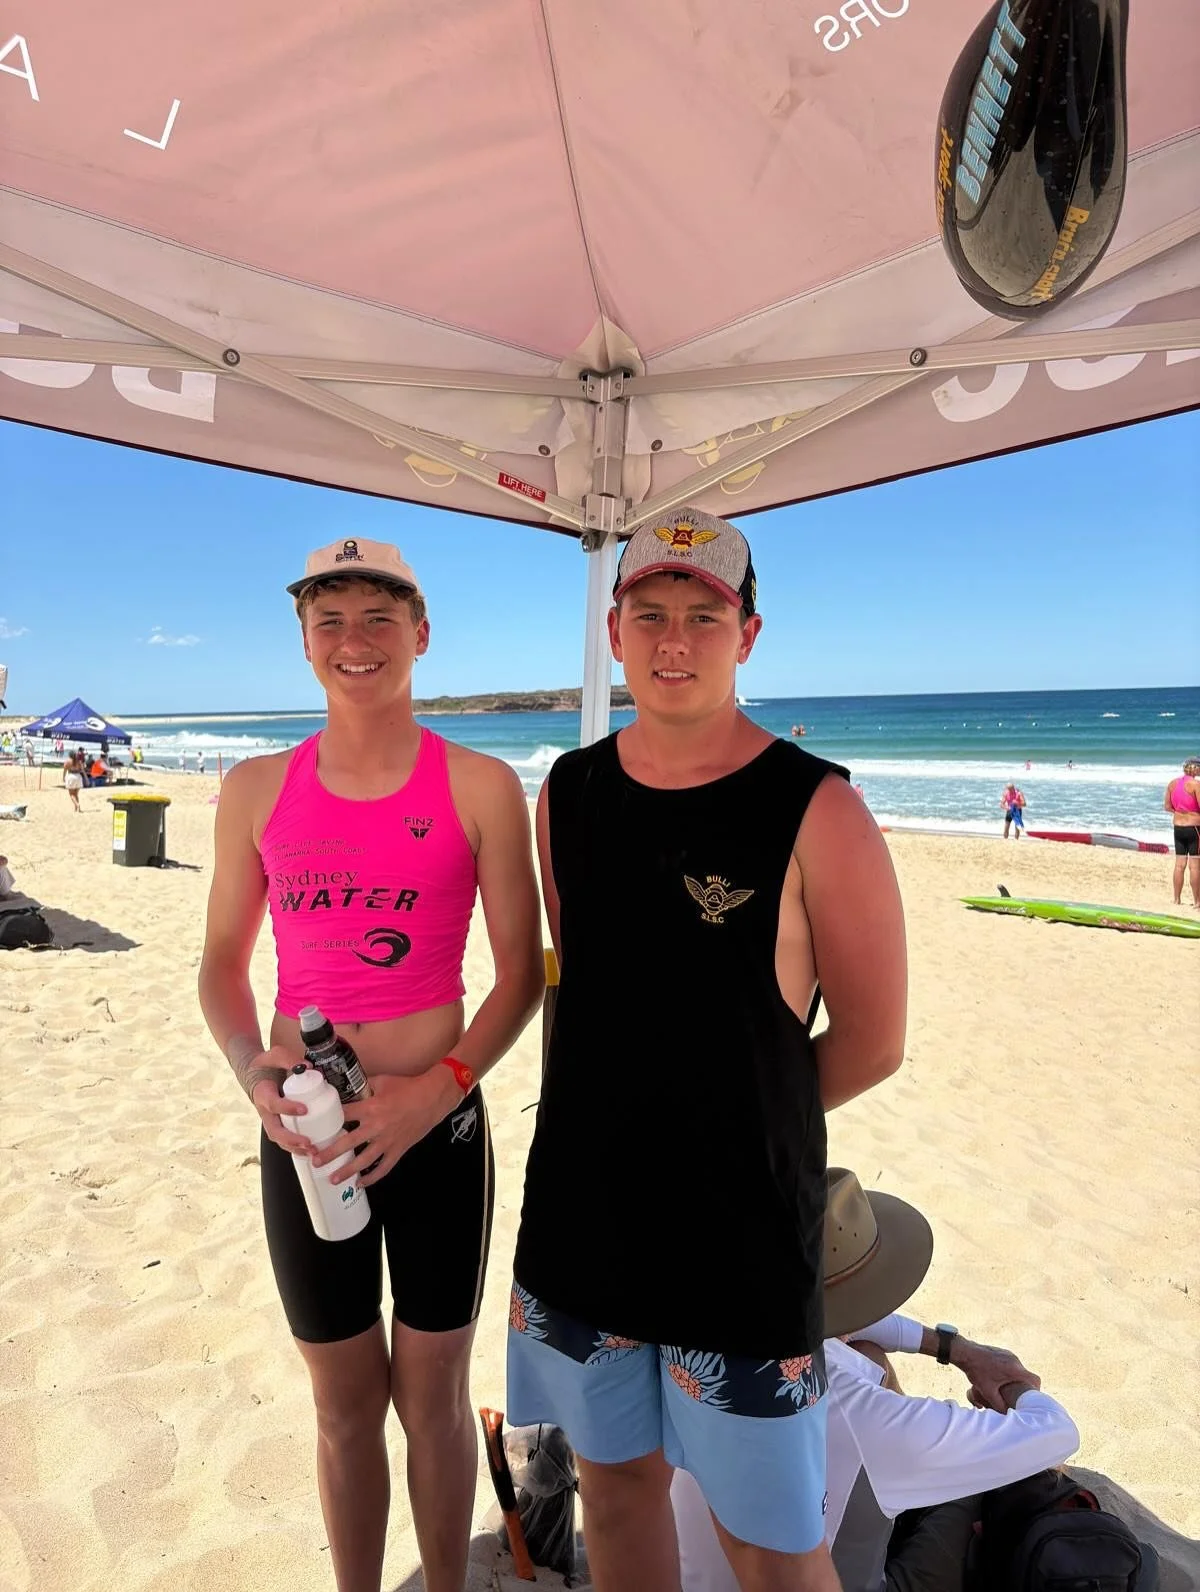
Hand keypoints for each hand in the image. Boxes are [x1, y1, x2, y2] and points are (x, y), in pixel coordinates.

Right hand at [248, 1046, 312, 1155]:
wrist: (253, 1073)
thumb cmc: (266, 1064)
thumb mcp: (274, 1055)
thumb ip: (289, 1058)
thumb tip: (309, 1068)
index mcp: (262, 1093)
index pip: (273, 1104)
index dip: (287, 1108)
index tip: (304, 1109)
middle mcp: (264, 1111)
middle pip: (274, 1131)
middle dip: (291, 1139)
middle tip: (308, 1143)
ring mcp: (270, 1119)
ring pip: (278, 1139)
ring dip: (294, 1148)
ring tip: (313, 1152)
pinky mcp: (277, 1123)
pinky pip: (284, 1139)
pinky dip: (295, 1147)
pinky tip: (311, 1151)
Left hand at [315, 1067, 459, 1188]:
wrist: (433, 1097)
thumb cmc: (408, 1087)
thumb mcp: (383, 1080)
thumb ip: (366, 1085)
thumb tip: (352, 1085)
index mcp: (370, 1107)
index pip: (344, 1115)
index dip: (329, 1120)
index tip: (318, 1128)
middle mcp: (376, 1126)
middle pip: (347, 1142)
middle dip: (330, 1153)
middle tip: (316, 1161)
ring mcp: (387, 1141)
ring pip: (364, 1160)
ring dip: (347, 1171)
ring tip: (333, 1179)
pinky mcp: (398, 1149)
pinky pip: (384, 1168)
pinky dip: (372, 1178)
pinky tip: (361, 1183)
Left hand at [956, 1339, 1040, 1412]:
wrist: (965, 1353)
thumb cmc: (976, 1372)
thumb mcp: (988, 1392)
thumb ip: (999, 1405)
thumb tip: (1008, 1415)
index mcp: (1014, 1369)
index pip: (1035, 1380)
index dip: (1036, 1391)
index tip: (1030, 1397)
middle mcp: (1015, 1360)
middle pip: (1027, 1375)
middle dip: (1023, 1386)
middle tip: (1018, 1395)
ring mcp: (1009, 1354)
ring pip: (1019, 1370)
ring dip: (1016, 1379)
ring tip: (1007, 1387)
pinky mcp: (1003, 1352)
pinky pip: (1012, 1363)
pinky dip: (1010, 1372)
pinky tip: (1000, 1378)